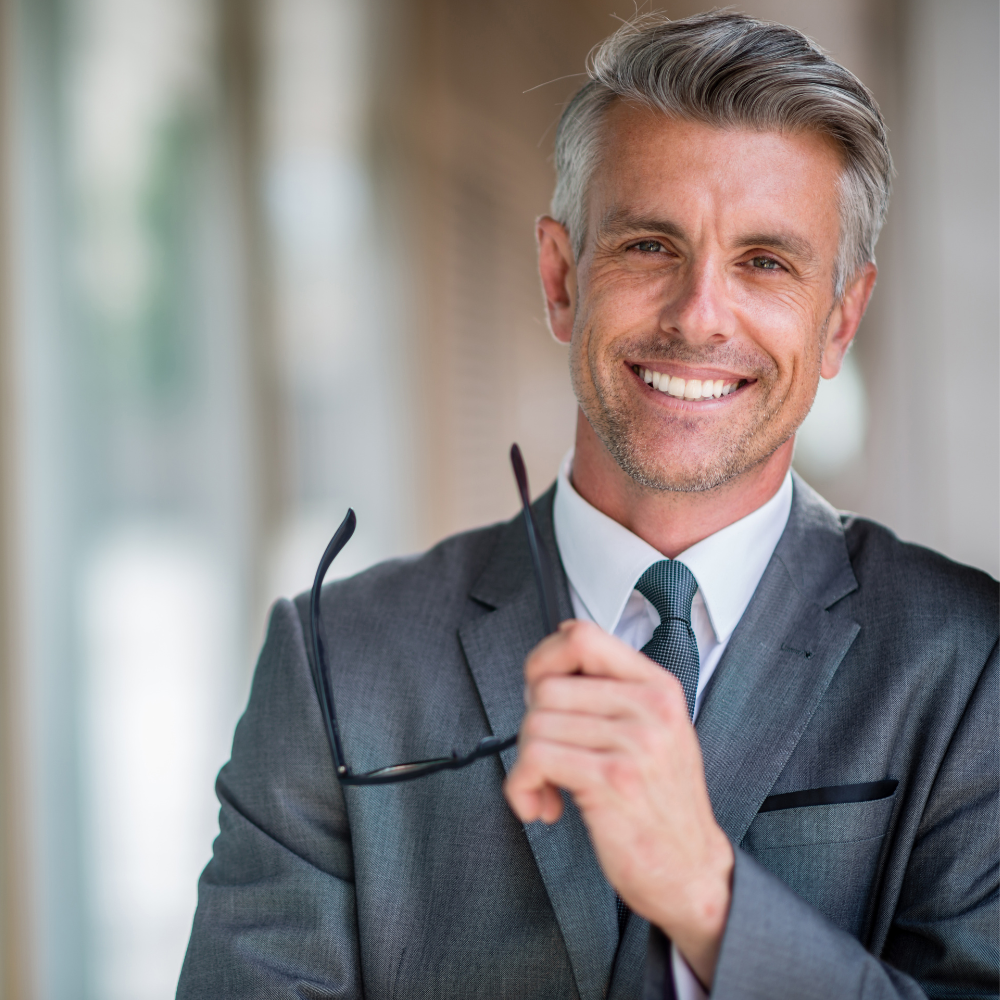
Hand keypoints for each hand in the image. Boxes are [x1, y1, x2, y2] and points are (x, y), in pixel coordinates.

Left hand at [503, 620, 733, 987]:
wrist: (692, 871)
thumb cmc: (663, 804)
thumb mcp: (656, 731)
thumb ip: (615, 689)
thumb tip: (560, 646)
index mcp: (658, 687)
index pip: (583, 636)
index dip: (544, 658)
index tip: (536, 687)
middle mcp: (650, 708)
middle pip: (547, 686)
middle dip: (532, 724)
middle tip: (548, 754)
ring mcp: (634, 743)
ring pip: (535, 722)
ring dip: (526, 762)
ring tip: (549, 786)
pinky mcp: (611, 780)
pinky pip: (534, 760)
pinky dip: (522, 787)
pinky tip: (544, 804)